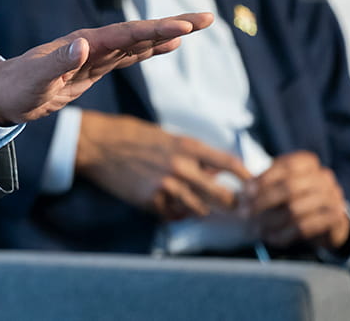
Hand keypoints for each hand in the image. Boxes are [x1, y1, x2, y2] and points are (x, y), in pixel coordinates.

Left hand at [0, 13, 213, 125]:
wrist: (1, 94)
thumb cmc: (15, 88)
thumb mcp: (35, 80)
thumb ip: (58, 63)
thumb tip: (83, 44)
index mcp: (82, 44)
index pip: (125, 35)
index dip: (154, 30)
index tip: (184, 26)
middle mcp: (91, 44)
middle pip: (139, 32)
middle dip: (172, 24)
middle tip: (207, 18)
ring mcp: (94, 56)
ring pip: (138, 42)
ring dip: (166, 34)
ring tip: (198, 25)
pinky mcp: (93, 68)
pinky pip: (129, 56)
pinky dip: (150, 50)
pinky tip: (169, 45)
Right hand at [75, 111, 250, 218]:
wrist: (96, 143)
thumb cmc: (129, 135)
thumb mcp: (164, 136)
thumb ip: (188, 153)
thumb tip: (209, 170)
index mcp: (187, 146)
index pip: (228, 162)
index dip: (245, 176)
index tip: (253, 185)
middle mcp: (181, 166)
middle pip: (221, 194)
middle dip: (230, 203)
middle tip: (234, 208)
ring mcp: (166, 185)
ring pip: (199, 209)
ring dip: (200, 210)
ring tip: (198, 208)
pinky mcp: (150, 200)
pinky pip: (171, 214)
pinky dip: (173, 213)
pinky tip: (168, 206)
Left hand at [248, 151, 349, 251]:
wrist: (326, 220)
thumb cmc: (295, 197)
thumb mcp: (280, 185)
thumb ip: (263, 184)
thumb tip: (244, 192)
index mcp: (309, 163)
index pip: (286, 166)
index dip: (264, 179)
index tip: (245, 192)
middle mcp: (323, 177)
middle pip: (289, 187)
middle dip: (262, 201)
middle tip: (244, 213)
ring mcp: (333, 196)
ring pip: (295, 209)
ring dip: (270, 220)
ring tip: (255, 228)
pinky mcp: (335, 217)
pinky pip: (304, 227)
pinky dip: (284, 234)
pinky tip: (271, 238)